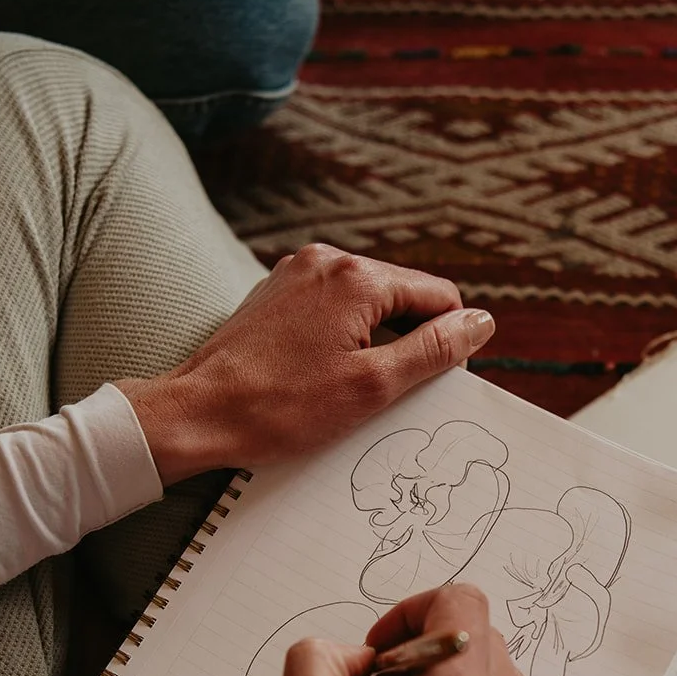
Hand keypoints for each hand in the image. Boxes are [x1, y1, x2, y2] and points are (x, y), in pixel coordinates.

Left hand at [116, 244, 494, 484]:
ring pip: (367, 304)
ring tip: (347, 387)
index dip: (447, 342)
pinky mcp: (275, 292)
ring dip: (373, 343)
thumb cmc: (281, 407)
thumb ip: (434, 350)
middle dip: (406, 342)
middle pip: (402, 297)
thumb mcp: (373, 385)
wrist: (196, 414)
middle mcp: (327, 261)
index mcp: (357, 277)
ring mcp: (296, 273)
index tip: (429, 384)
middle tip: (385, 393)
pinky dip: (340, 339)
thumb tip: (480, 323)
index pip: (438, 296)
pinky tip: (320, 376)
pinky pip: (331, 309)